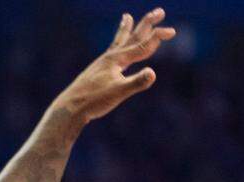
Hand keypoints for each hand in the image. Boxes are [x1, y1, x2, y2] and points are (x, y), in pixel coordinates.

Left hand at [51, 8, 175, 125]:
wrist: (70, 108)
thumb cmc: (94, 101)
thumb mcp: (118, 93)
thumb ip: (136, 82)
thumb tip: (153, 73)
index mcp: (117, 59)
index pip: (142, 45)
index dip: (157, 37)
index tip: (173, 32)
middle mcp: (110, 57)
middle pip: (133, 37)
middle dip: (148, 24)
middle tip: (160, 11)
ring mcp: (103, 63)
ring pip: (119, 42)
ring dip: (126, 29)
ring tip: (127, 17)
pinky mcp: (98, 71)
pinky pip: (112, 53)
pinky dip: (117, 47)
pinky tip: (117, 49)